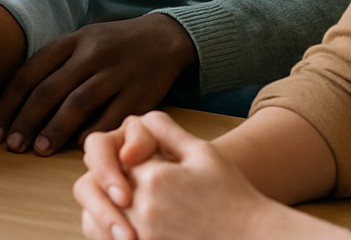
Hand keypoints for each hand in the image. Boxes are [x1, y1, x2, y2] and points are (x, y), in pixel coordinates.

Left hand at [0, 15, 196, 154]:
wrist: (163, 38)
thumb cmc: (112, 45)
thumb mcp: (81, 40)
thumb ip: (54, 64)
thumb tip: (17, 100)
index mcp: (71, 41)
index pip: (30, 73)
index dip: (9, 104)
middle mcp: (90, 54)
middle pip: (50, 90)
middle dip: (26, 121)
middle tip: (12, 146)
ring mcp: (115, 73)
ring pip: (78, 104)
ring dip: (55, 130)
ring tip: (38, 150)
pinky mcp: (139, 94)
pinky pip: (111, 117)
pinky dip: (93, 133)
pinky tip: (78, 148)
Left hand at [75, 112, 294, 239]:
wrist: (256, 239)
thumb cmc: (232, 196)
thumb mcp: (201, 153)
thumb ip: (164, 130)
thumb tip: (134, 123)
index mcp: (154, 180)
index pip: (114, 160)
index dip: (123, 161)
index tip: (140, 164)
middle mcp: (143, 213)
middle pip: (97, 191)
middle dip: (106, 187)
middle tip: (125, 190)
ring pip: (94, 224)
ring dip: (100, 215)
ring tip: (122, 212)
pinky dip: (108, 236)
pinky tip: (128, 231)